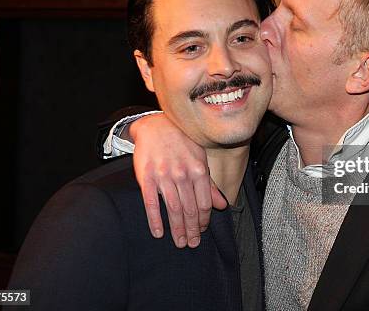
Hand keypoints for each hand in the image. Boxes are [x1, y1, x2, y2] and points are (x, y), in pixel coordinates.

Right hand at [129, 113, 227, 246]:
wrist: (155, 125)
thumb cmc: (181, 142)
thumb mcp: (200, 159)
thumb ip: (210, 184)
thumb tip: (222, 205)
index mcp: (199, 170)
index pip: (204, 203)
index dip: (204, 221)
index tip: (202, 231)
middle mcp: (183, 174)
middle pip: (189, 210)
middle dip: (192, 230)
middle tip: (191, 244)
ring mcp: (164, 176)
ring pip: (173, 209)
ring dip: (177, 229)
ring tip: (179, 242)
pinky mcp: (146, 177)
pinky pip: (151, 203)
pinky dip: (155, 220)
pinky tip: (158, 232)